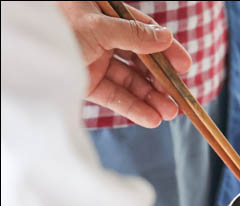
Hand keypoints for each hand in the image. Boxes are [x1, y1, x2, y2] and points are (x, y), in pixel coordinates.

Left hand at [56, 1, 191, 127]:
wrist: (21, 55)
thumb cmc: (57, 28)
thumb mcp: (99, 27)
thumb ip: (133, 34)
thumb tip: (166, 38)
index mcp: (106, 17)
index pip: (144, 33)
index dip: (166, 51)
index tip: (185, 67)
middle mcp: (103, 39)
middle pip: (140, 62)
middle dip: (161, 82)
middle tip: (180, 99)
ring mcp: (95, 62)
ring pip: (130, 83)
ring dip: (151, 99)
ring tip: (169, 114)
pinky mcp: (87, 84)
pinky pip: (115, 97)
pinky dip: (133, 109)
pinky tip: (151, 118)